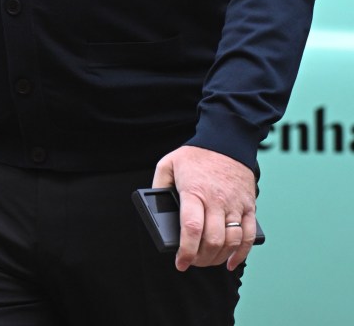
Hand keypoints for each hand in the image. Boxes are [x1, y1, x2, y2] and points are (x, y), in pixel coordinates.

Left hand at [152, 145, 256, 272]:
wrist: (227, 140)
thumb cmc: (196, 155)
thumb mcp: (168, 163)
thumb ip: (159, 185)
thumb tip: (155, 207)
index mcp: (194, 191)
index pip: (192, 229)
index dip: (186, 252)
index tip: (180, 263)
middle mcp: (216, 200)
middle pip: (213, 240)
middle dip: (201, 259)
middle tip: (193, 261)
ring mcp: (235, 204)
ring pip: (231, 241)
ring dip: (219, 258)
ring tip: (207, 260)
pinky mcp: (249, 206)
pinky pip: (248, 236)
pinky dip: (241, 254)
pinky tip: (230, 262)